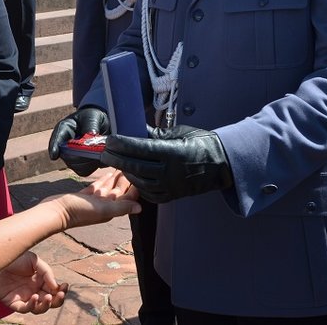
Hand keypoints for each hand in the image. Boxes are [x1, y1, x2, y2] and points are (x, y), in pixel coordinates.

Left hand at [0, 251, 67, 314]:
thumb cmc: (14, 258)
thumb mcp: (34, 260)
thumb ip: (47, 272)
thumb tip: (55, 286)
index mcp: (40, 280)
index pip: (54, 289)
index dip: (61, 290)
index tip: (65, 285)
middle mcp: (33, 290)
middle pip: (49, 301)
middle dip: (57, 300)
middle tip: (60, 295)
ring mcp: (23, 297)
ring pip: (39, 308)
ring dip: (46, 305)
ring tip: (48, 297)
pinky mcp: (13, 303)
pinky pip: (25, 309)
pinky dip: (32, 305)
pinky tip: (35, 297)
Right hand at [43, 172, 139, 228]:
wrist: (56, 212)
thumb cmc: (78, 211)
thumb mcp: (103, 209)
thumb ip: (122, 207)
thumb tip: (140, 208)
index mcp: (111, 209)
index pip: (128, 197)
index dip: (135, 187)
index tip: (141, 174)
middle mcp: (105, 205)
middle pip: (120, 191)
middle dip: (127, 180)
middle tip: (133, 166)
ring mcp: (94, 201)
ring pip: (109, 188)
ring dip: (116, 178)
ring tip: (123, 167)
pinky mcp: (85, 196)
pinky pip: (98, 186)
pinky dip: (104, 180)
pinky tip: (107, 174)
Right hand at [47, 107, 109, 175]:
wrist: (100, 124)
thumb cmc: (92, 117)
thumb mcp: (92, 117)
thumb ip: (90, 127)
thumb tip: (90, 141)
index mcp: (64, 129)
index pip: (56, 139)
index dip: (54, 147)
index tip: (54, 155)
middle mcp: (64, 145)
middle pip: (67, 157)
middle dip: (81, 156)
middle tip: (95, 150)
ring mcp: (71, 156)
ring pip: (76, 166)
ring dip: (89, 161)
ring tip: (100, 152)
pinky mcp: (80, 164)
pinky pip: (84, 171)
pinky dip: (93, 166)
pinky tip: (100, 157)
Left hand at [102, 125, 232, 202]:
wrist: (222, 165)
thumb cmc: (201, 143)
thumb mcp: (179, 133)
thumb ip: (156, 135)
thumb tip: (135, 131)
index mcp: (172, 153)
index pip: (140, 149)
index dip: (122, 144)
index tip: (111, 139)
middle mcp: (169, 172)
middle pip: (135, 166)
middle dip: (117, 158)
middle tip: (105, 151)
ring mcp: (170, 186)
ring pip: (139, 182)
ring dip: (125, 172)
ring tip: (117, 162)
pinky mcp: (172, 196)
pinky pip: (149, 193)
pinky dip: (138, 185)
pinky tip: (132, 176)